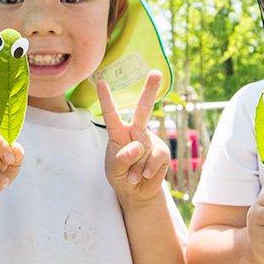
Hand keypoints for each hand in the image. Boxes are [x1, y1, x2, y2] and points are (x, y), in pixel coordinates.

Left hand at [98, 70, 170, 206]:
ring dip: (137, 166)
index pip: (111, 114)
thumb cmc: (121, 176)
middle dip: (150, 90)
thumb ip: (122, 159)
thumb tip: (137, 147)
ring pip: (145, 146)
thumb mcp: (114, 170)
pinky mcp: (162, 151)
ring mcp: (150, 140)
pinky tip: (144, 175)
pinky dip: (147, 169)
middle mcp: (136, 131)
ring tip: (133, 175)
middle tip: (156, 72)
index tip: (100, 81)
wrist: (137, 192)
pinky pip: (156, 158)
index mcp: (118, 132)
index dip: (106, 98)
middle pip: (143, 109)